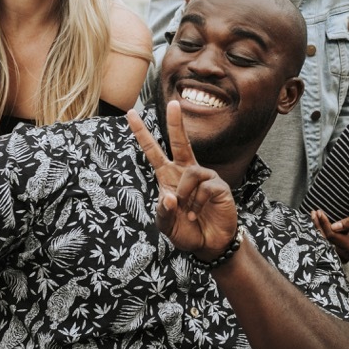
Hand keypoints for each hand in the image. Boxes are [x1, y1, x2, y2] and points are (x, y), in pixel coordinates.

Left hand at [126, 103, 238, 260]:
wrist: (209, 245)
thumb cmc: (186, 231)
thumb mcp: (166, 225)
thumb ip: (163, 211)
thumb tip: (170, 195)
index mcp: (168, 177)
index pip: (153, 152)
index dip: (142, 134)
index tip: (131, 114)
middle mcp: (186, 172)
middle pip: (180, 142)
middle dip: (176, 123)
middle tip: (174, 103)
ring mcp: (204, 177)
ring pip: (190, 174)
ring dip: (185, 197)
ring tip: (187, 212)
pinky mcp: (218, 186)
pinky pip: (204, 187)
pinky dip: (197, 204)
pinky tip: (197, 213)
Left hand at [310, 208, 348, 262]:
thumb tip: (334, 227)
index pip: (332, 235)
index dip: (324, 224)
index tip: (319, 212)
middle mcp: (346, 254)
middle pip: (325, 241)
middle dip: (318, 226)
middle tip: (313, 213)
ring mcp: (341, 256)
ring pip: (323, 244)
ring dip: (317, 230)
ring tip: (313, 217)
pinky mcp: (338, 255)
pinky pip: (325, 245)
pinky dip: (320, 236)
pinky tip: (317, 226)